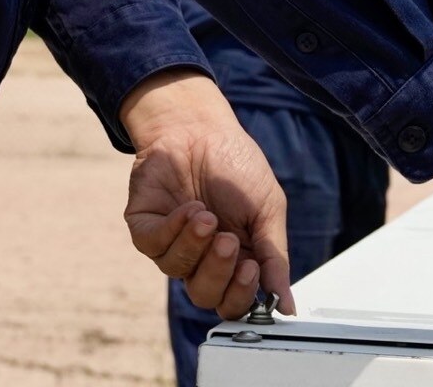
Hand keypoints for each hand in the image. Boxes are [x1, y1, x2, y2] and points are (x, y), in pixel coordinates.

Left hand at [119, 67, 293, 318]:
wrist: (201, 127)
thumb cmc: (237, 165)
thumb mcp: (268, 208)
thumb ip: (275, 257)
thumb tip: (287, 305)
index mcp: (235, 258)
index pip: (233, 301)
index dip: (240, 294)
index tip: (251, 269)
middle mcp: (201, 257)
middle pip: (204, 295)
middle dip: (217, 272)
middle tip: (228, 240)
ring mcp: (171, 244)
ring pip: (176, 270)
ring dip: (196, 244)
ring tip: (208, 214)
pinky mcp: (146, 227)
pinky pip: (154, 245)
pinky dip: (174, 229)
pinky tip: (190, 207)